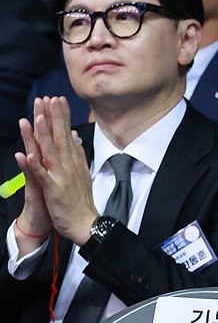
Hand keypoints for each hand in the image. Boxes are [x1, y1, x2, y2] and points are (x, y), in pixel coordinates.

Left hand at [17, 97, 98, 245]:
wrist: (84, 223)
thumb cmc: (80, 200)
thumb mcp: (81, 173)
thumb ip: (77, 154)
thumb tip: (75, 137)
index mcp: (73, 161)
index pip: (67, 134)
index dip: (62, 117)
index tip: (58, 99)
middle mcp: (68, 165)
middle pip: (59, 138)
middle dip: (54, 118)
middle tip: (51, 99)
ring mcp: (61, 176)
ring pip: (50, 152)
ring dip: (44, 135)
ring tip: (38, 118)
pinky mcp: (53, 189)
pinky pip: (41, 176)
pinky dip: (34, 165)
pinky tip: (28, 154)